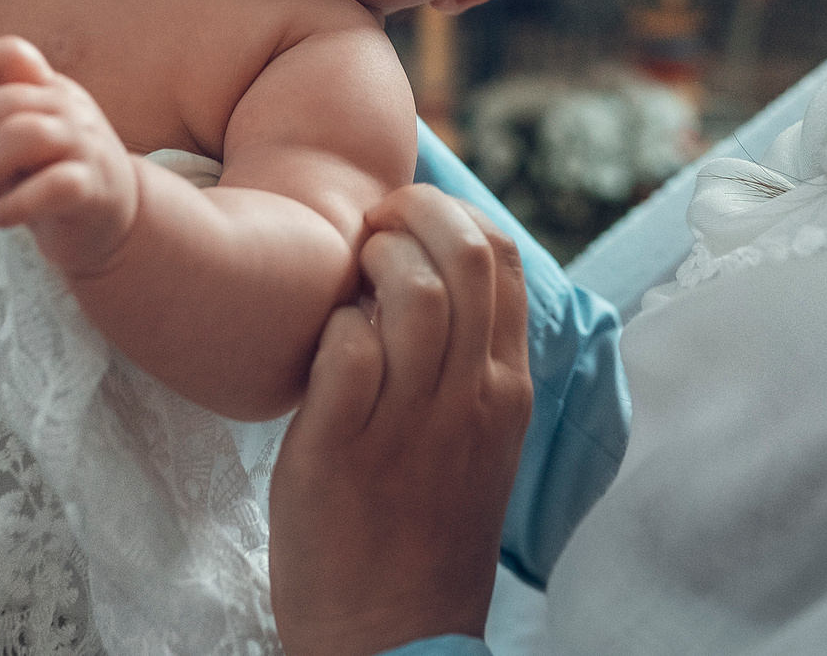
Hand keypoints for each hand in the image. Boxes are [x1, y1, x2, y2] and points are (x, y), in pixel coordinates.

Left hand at [0, 37, 140, 277]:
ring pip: (25, 134)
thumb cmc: (53, 178)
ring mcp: (85, 145)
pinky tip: (0, 219)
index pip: (12, 53)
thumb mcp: (8, 148)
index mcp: (47, 90)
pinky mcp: (93, 188)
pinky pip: (52, 185)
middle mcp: (69, 108)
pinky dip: (15, 205)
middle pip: (4, 102)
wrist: (114, 223)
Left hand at [269, 186, 531, 655]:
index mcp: (507, 388)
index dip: (449, 213)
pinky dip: (331, 325)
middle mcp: (471, 398)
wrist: (394, 638)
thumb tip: (426, 271)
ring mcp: (410, 423)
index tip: (405, 224)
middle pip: (464, 253)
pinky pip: (346, 348)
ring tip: (344, 283)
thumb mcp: (474, 439)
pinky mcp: (342, 448)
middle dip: (408, 214)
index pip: (501, 254)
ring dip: (368, 262)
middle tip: (367, 230)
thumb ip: (465, 360)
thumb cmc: (422, 529)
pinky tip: (320, 349)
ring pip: (412, 290)